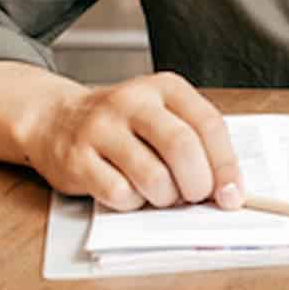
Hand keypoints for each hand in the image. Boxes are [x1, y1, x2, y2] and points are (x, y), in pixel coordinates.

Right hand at [14, 71, 244, 211]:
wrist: (56, 119)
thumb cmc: (122, 124)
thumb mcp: (163, 115)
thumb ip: (196, 143)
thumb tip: (228, 187)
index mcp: (165, 87)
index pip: (208, 124)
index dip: (225, 164)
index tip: (232, 193)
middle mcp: (133, 101)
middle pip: (182, 147)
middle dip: (197, 183)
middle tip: (196, 196)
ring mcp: (101, 128)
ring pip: (152, 175)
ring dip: (165, 196)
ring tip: (161, 193)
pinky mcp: (77, 158)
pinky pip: (119, 192)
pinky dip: (133, 202)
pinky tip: (130, 190)